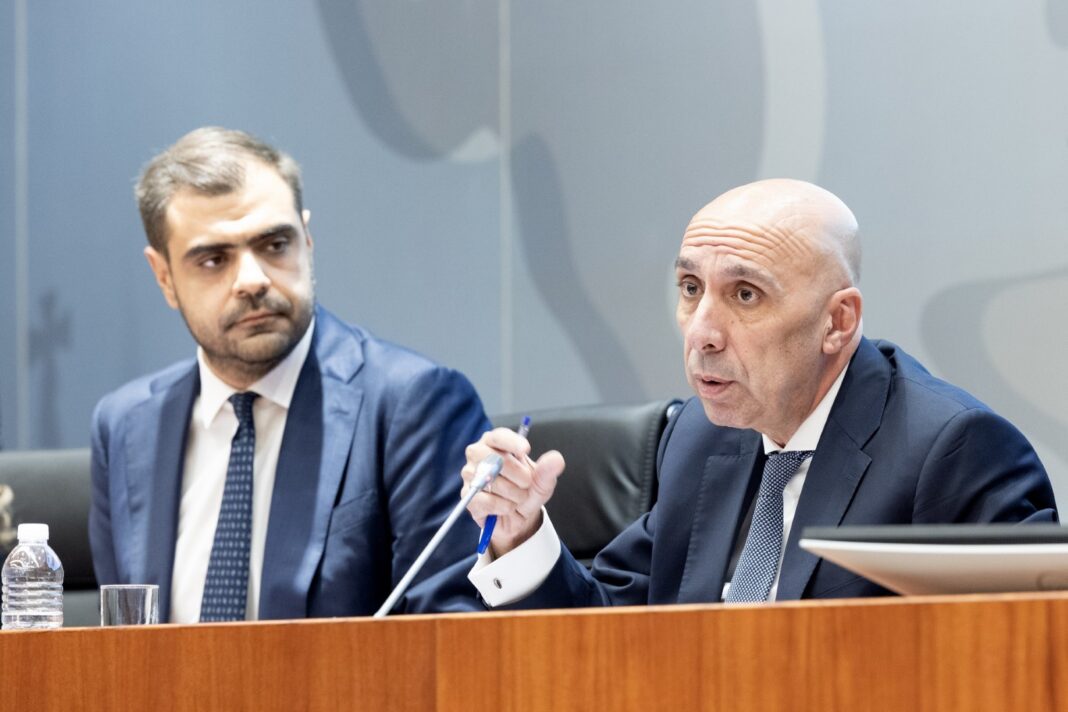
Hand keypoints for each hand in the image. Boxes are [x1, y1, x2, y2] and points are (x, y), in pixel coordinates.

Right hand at [461, 428, 564, 555]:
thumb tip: (556, 459)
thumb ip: (547, 471)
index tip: (525, 450)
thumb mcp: (542, 481)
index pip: (498, 437)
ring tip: (517, 497)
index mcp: (495, 443)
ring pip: (493, 483)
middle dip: (518, 474)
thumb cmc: (526, 491)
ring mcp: (470, 475)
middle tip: (526, 483)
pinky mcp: (468, 496)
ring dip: (514, 494)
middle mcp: (478, 455)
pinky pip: (487, 501)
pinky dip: (503, 507)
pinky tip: (506, 507)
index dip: (511, 442)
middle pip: (495, 459)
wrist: (517, 518)